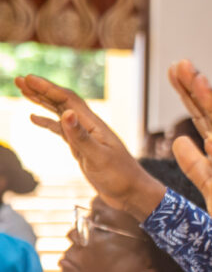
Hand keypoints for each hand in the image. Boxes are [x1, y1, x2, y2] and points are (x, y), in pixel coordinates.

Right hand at [14, 75, 164, 219]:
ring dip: (42, 102)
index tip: (28, 78)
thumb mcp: (99, 157)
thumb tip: (67, 113)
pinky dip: (47, 122)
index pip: (68, 100)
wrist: (131, 193)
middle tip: (19, 79)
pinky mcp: (82, 147)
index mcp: (94, 125)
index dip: (47, 88)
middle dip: (41, 90)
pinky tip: (34, 117)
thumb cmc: (120, 176)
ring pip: (60, 113)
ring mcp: (85, 136)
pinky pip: (61, 130)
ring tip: (23, 91)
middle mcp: (89, 127)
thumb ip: (81, 136)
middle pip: (62, 102)